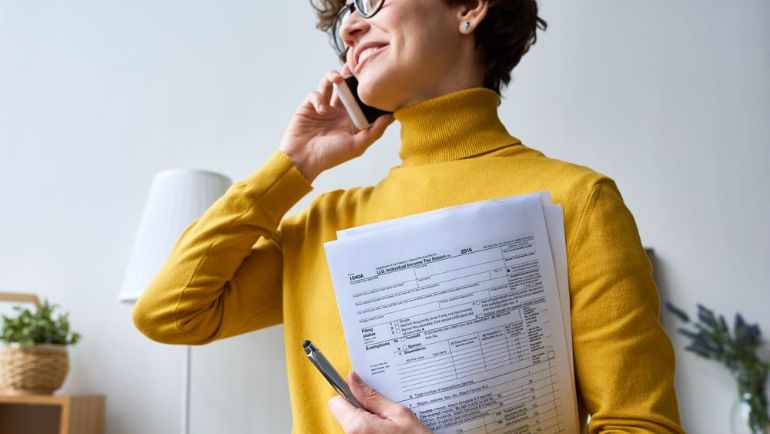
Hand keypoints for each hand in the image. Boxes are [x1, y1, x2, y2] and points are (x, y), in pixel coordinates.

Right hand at [279, 69, 393, 182]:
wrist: (302, 159)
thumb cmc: (330, 156)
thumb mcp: (357, 146)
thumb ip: (375, 131)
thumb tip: (392, 115)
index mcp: (353, 119)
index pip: (363, 98)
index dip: (368, 88)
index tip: (375, 76)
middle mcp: (340, 111)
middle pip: (348, 85)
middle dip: (351, 73)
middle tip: (356, 64)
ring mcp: (325, 106)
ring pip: (330, 82)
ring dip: (334, 76)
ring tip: (337, 78)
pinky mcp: (309, 105)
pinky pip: (315, 93)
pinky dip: (318, 98)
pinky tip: (321, 111)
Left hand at [328, 372, 431, 433]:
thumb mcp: (399, 414)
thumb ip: (373, 397)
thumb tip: (353, 380)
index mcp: (357, 426)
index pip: (335, 402)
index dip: (350, 395)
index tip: (364, 395)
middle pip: (344, 415)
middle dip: (361, 410)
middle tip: (384, 413)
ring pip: (352, 426)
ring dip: (367, 423)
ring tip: (389, 428)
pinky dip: (370, 433)